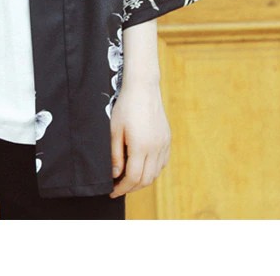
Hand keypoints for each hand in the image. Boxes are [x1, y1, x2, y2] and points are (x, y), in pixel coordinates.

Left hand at [109, 79, 170, 198]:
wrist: (143, 88)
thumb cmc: (126, 106)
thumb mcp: (114, 130)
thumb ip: (115, 155)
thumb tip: (115, 175)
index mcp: (141, 146)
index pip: (133, 178)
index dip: (122, 188)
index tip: (112, 191)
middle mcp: (155, 148)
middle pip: (145, 180)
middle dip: (131, 188)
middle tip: (118, 187)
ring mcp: (164, 144)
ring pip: (155, 173)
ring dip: (142, 180)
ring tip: (128, 179)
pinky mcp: (167, 139)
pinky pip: (162, 163)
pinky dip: (152, 170)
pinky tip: (142, 167)